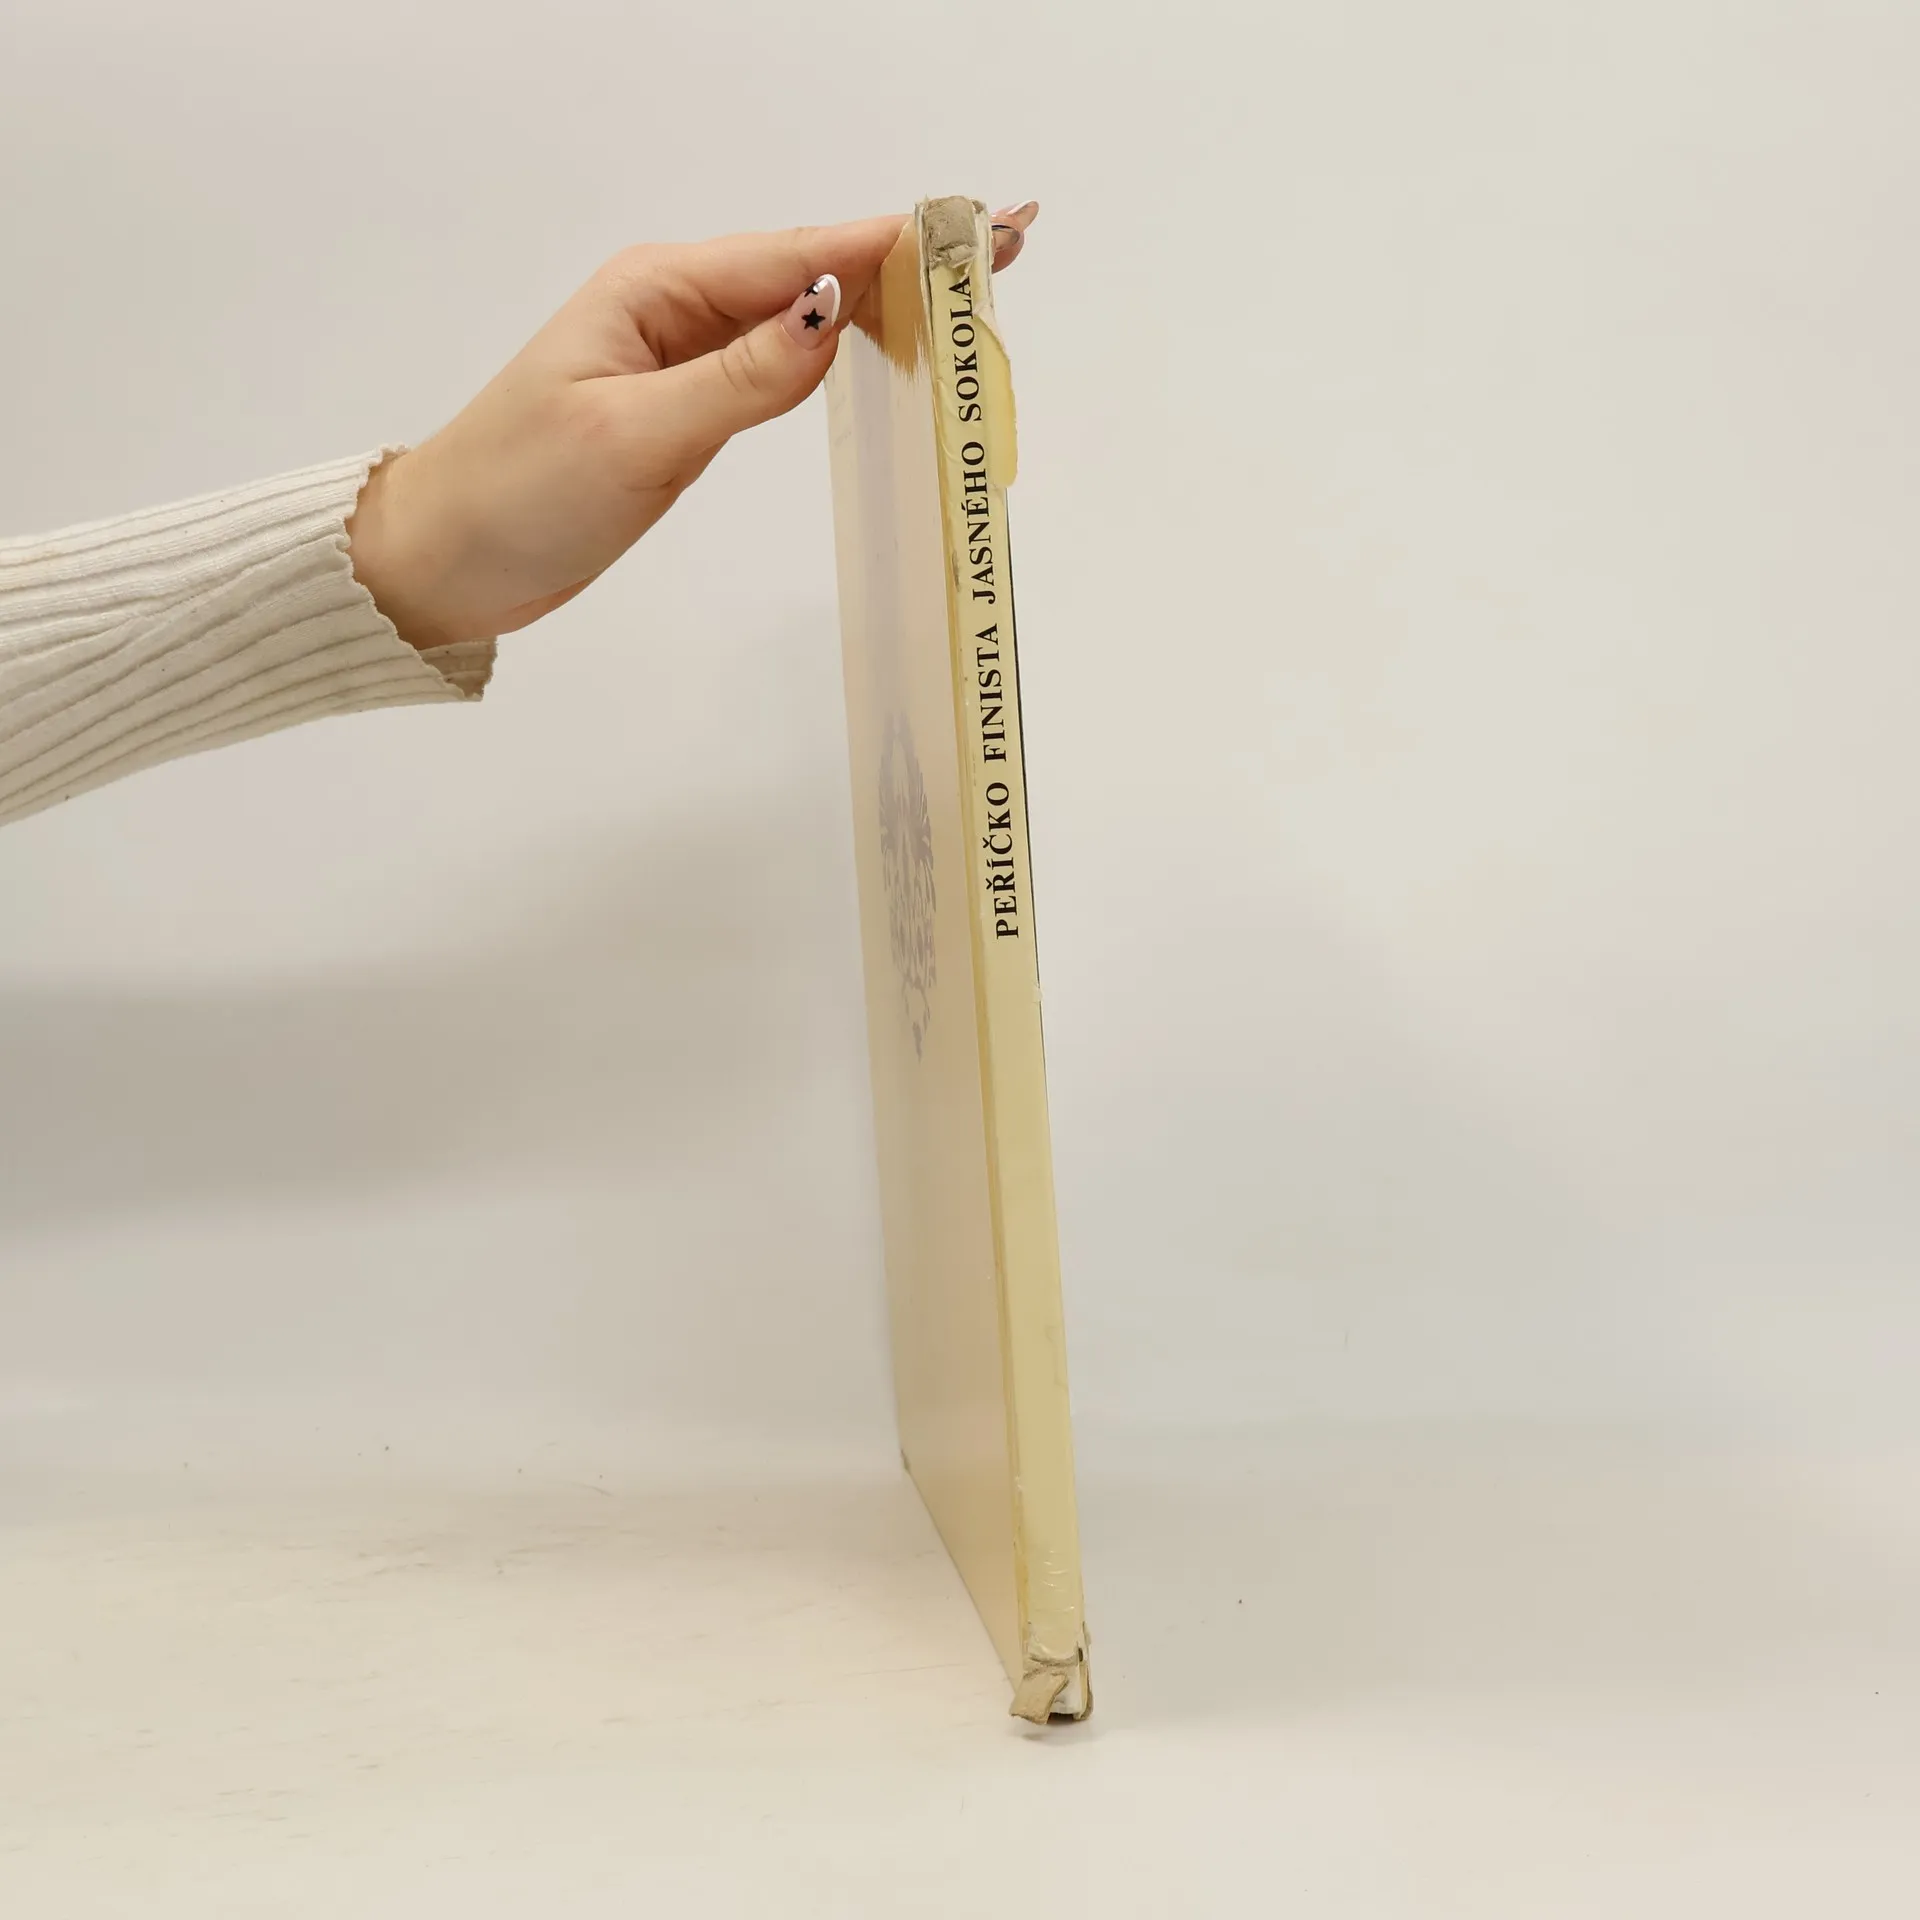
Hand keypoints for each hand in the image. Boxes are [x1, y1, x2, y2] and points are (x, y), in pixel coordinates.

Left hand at [347, 201, 1040, 649]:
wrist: (446, 559)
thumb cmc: (518, 492)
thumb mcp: (632, 436)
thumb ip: (738, 380)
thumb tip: (830, 315)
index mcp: (660, 290)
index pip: (800, 255)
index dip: (896, 243)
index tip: (983, 228)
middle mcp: (678, 309)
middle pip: (812, 271)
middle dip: (908, 261)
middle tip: (1007, 252)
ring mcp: (685, 357)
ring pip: (802, 316)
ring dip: (882, 303)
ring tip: (968, 295)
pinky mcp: (686, 408)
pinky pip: (779, 365)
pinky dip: (838, 355)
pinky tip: (881, 347)